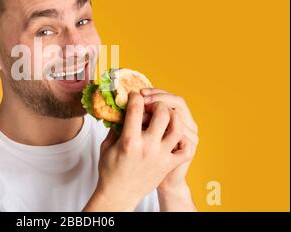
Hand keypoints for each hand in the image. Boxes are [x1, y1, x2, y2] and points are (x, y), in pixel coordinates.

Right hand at [83, 92, 190, 211]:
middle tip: (151, 104)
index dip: (135, 97)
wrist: (119, 194)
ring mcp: (161, 156)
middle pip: (162, 113)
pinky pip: (184, 148)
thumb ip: (116, 127)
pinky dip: (183, 139)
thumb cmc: (110, 170)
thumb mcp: (106, 146)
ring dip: (173, 117)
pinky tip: (173, 134)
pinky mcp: (168, 164)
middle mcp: (148, 147)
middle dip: (157, 103)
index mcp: (129, 141)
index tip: (133, 95)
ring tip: (166, 115)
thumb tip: (122, 111)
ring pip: (177, 128)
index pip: (136, 109)